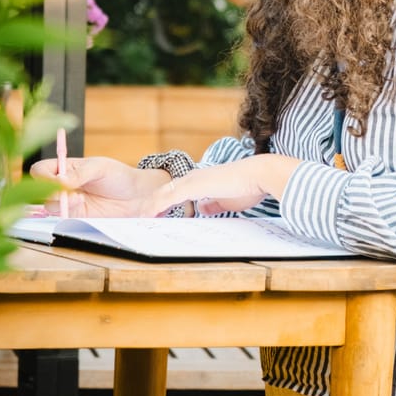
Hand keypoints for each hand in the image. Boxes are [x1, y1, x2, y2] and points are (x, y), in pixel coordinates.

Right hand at [29, 155, 170, 217]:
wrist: (138, 195)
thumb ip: (79, 174)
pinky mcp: (77, 217)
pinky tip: (82, 205)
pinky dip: (68, 213)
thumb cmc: (119, 176)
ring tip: (80, 199)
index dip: (43, 176)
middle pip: (39, 190)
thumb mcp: (99, 168)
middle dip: (50, 192)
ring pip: (49, 206)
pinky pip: (62, 218)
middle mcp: (63, 186)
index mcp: (66, 168)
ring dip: (60, 203)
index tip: (57, 180)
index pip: (40, 171)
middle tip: (68, 193)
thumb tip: (59, 181)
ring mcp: (68, 202)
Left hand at [147, 154, 301, 217]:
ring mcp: (191, 180)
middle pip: (163, 193)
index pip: (174, 193)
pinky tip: (147, 215)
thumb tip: (203, 210)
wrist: (258, 174)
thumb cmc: (248, 186)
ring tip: (136, 221)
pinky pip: (168, 198)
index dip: (161, 205)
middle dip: (149, 207)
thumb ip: (213, 204)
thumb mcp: (226, 201)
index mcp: (199, 181)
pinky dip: (155, 207)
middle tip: (137, 221)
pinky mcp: (193, 186)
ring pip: (161, 195)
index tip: (151, 217)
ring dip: (148, 208)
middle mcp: (192, 178)